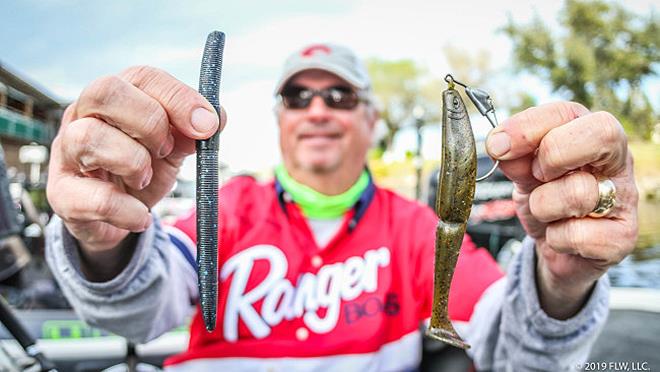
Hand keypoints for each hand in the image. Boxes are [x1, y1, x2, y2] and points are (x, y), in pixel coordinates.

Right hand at [47, 66, 225, 276]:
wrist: (119, 215)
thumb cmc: (143, 168)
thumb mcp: (173, 147)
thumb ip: (192, 131)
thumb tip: (218, 118)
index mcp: (118, 97)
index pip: (143, 77)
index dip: (179, 99)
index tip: (207, 127)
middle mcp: (84, 115)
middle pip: (105, 91)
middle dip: (149, 122)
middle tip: (166, 150)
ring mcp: (66, 152)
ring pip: (89, 137)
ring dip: (133, 162)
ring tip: (145, 179)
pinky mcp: (63, 194)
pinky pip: (93, 198)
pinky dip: (127, 210)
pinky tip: (140, 216)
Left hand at [485, 102, 638, 318]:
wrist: (559, 246)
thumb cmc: (546, 197)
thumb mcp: (524, 171)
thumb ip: (514, 156)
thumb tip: (500, 145)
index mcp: (591, 133)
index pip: (567, 112)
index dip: (527, 128)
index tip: (498, 146)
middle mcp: (617, 160)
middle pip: (600, 135)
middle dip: (552, 156)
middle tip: (535, 176)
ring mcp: (625, 198)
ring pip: (578, 192)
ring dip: (543, 207)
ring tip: (547, 211)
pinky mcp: (622, 237)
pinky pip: (575, 235)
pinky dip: (554, 238)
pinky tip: (560, 234)